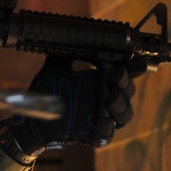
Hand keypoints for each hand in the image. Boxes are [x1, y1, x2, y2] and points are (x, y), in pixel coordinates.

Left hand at [0, 55, 146, 163]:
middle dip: (125, 83)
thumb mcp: (54, 70)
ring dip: (121, 106)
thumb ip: (62, 54)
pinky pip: (106, 136)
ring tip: (110, 98)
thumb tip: (65, 35)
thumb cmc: (49, 93)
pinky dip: (105, 131)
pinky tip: (100, 123)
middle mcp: (106, 99)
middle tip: (117, 74)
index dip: (134, 67)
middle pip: (127, 92)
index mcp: (102, 82)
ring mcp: (102, 118)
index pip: (125, 73)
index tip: (137, 61)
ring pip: (124, 115)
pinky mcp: (92, 134)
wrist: (33, 118)